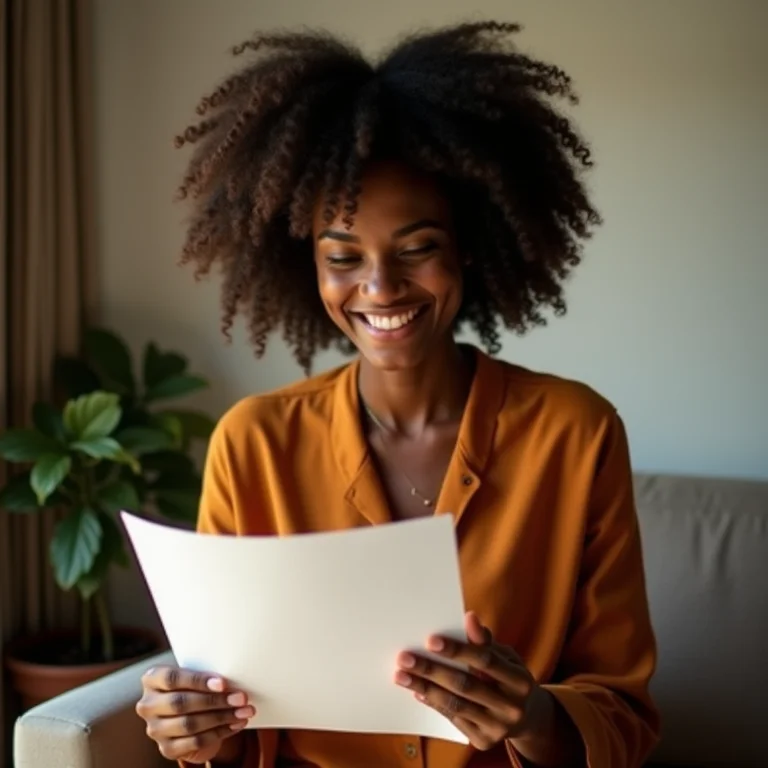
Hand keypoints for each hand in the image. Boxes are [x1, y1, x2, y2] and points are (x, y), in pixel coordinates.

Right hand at [136, 665, 255, 763]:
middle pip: (181, 703)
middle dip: (215, 701)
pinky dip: (220, 733)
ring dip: (222, 717)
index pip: (172, 678)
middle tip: (241, 698)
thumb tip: (232, 683)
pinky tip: (236, 724)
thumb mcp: (194, 676)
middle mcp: (148, 705)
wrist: (187, 713)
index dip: (198, 681)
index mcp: (152, 679)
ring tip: (244, 711)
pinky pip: (196, 742)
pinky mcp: (166, 748)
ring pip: (190, 724)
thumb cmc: (193, 686)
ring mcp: (155, 729)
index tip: (223, 683)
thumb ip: (204, 676)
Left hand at [394, 611, 540, 750]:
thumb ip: (484, 641)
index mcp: (520, 681)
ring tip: (401, 675)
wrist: (525, 717)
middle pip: (465, 684)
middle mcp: (511, 707)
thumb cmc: (508, 677)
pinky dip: (433, 703)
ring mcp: (498, 727)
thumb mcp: (505, 657)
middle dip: (432, 670)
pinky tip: (418, 690)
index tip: (430, 640)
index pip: (485, 660)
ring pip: (455, 704)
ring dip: (425, 687)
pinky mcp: (484, 741)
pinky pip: (453, 718)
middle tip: (405, 658)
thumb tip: (469, 618)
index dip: (457, 650)